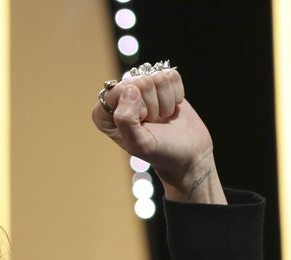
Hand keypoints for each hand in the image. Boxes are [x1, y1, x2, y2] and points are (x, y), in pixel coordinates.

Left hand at [90, 68, 216, 192]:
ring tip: (160, 117)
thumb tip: (129, 89)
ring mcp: (141, 88)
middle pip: (140, 81)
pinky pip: (171, 75)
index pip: (119, 90)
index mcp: (103, 114)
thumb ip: (125, 119)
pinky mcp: (162, 83)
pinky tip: (170, 108)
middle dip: (152, 105)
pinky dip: (176, 93)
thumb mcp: (138, 143)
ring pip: (157, 77)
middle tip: (152, 122)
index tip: (141, 124)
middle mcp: (119, 98)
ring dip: (164, 101)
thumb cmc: (160, 151)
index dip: (136, 108)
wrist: (187, 153)